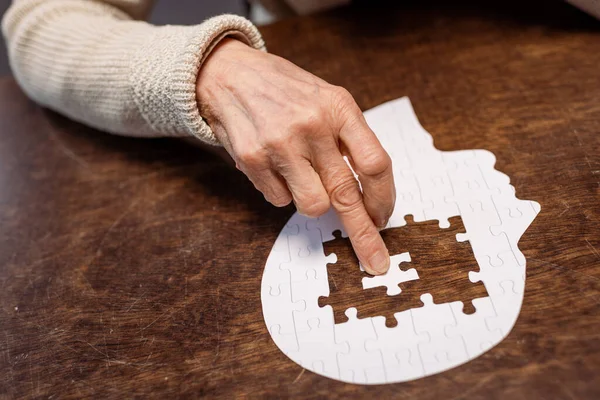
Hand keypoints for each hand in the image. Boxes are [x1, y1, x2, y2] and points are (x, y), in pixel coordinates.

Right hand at [196, 39, 394, 274]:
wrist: (228, 74)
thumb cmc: (284, 91)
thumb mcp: (326, 99)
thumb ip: (349, 139)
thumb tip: (368, 194)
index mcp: (338, 107)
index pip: (374, 163)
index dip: (383, 197)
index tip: (383, 217)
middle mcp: (311, 125)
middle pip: (347, 194)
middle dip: (364, 234)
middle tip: (376, 260)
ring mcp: (280, 143)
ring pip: (313, 205)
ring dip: (311, 201)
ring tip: (298, 174)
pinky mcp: (253, 159)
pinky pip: (279, 200)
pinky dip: (282, 191)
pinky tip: (273, 165)